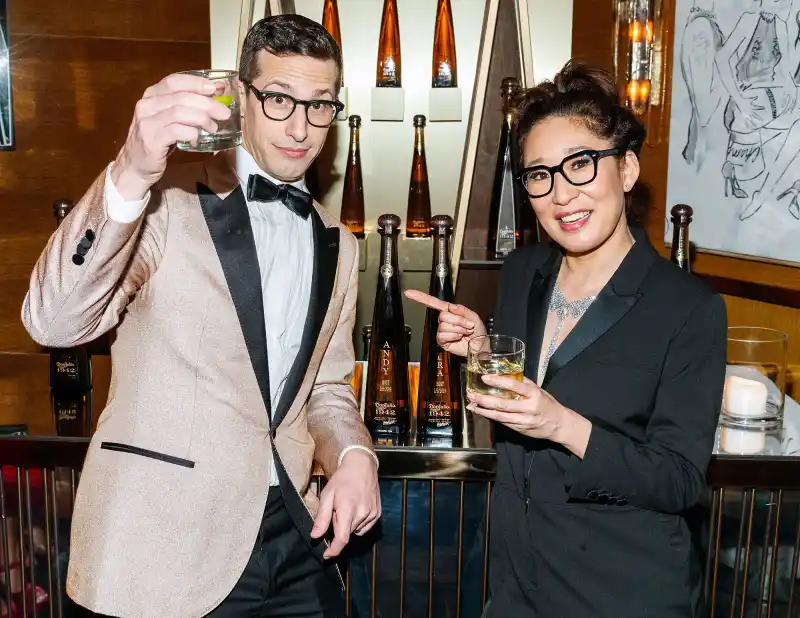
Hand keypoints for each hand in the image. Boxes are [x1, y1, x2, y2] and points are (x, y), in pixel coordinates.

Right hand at [112, 73, 232, 199]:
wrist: (135, 165)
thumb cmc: (157, 140)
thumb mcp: (167, 119)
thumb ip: (184, 108)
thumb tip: (213, 99)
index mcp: (151, 95)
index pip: (174, 81)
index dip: (196, 83)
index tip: (216, 87)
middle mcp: (146, 105)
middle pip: (181, 97)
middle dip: (207, 103)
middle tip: (223, 112)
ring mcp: (147, 122)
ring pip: (180, 112)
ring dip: (202, 119)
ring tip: (213, 127)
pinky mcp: (151, 140)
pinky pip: (177, 131)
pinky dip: (192, 133)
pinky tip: (197, 139)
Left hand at [310, 449, 380, 558]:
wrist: (362, 466)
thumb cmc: (342, 479)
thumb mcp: (327, 495)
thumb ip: (322, 518)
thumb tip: (315, 536)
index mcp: (348, 509)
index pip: (342, 539)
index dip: (333, 550)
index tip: (326, 556)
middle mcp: (362, 514)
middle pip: (347, 533)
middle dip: (338, 528)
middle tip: (335, 511)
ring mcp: (372, 514)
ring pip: (355, 530)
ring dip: (348, 525)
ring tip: (347, 507)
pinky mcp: (377, 513)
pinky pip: (364, 526)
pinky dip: (358, 523)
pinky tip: (356, 509)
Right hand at [404, 290, 484, 357]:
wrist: (480, 346)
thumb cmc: (478, 331)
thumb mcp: (472, 316)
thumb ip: (461, 309)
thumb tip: (449, 306)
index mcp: (450, 311)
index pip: (433, 303)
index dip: (421, 297)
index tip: (409, 293)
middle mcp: (444, 320)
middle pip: (443, 315)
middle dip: (458, 320)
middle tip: (467, 325)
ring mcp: (442, 330)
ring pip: (444, 325)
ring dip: (458, 329)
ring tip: (464, 332)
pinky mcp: (441, 341)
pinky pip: (443, 335)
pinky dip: (454, 336)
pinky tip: (459, 338)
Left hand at [466, 375, 591, 456]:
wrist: (559, 425)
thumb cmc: (547, 404)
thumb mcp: (539, 390)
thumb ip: (523, 383)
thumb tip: (506, 373)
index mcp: (534, 394)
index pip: (514, 386)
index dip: (498, 381)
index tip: (485, 378)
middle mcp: (529, 408)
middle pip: (503, 404)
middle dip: (484, 400)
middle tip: (471, 394)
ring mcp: (524, 420)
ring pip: (500, 416)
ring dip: (484, 411)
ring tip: (471, 405)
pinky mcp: (520, 429)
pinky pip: (503, 422)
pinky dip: (491, 417)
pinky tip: (482, 413)